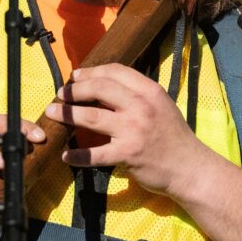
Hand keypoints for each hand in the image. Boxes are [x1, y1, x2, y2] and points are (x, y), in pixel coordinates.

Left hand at [43, 64, 216, 199]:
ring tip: (52, 113)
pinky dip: (77, 156)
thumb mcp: (161, 106)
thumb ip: (137, 96)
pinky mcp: (127, 155)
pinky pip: (95, 154)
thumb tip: (103, 87)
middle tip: (60, 94)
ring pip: (91, 117)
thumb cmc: (173, 137)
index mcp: (150, 91)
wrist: (190, 169)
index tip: (75, 77)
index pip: (115, 71)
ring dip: (67, 114)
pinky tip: (66, 155)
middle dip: (74, 90)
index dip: (91, 71)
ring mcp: (133, 130)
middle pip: (99, 88)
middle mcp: (141, 107)